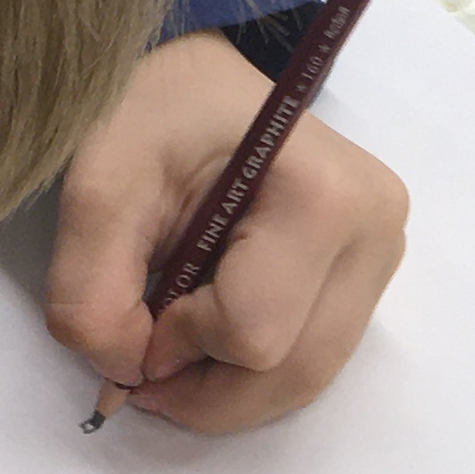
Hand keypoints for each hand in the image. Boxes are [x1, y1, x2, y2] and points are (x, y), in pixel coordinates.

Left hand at [46, 35, 408, 432]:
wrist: (202, 81)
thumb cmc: (154, 111)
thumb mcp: (97, 187)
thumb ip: (91, 292)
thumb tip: (125, 375)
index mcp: (324, 197)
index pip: (254, 332)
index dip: (178, 346)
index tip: (134, 310)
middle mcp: (376, 231)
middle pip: (296, 372)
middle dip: (208, 392)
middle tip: (142, 373)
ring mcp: (383, 255)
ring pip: (309, 378)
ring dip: (230, 390)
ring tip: (174, 350)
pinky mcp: (371, 274)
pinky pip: (315, 358)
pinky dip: (254, 372)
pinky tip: (210, 337)